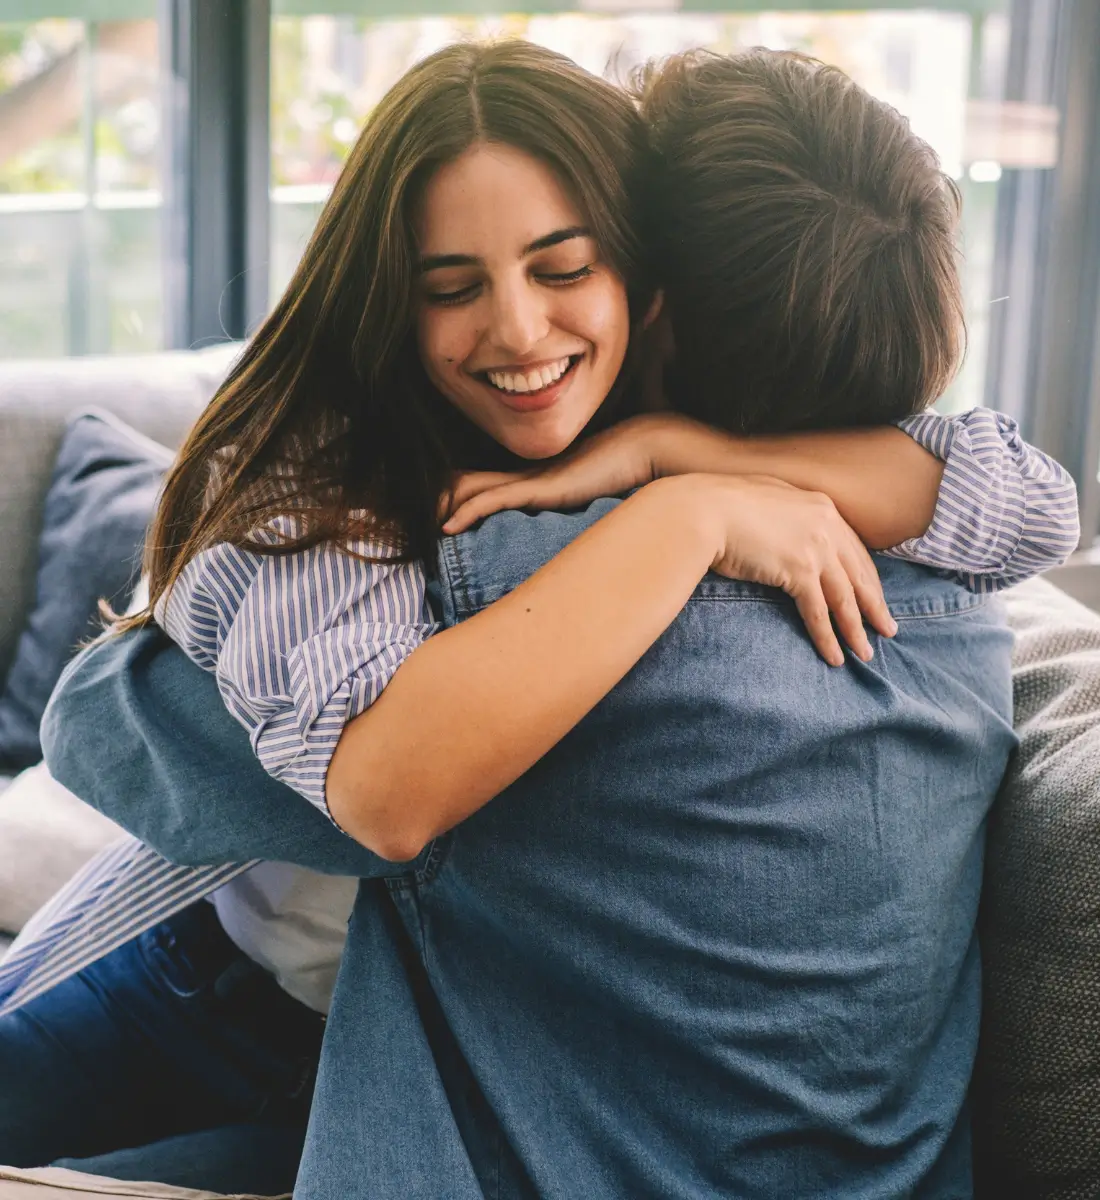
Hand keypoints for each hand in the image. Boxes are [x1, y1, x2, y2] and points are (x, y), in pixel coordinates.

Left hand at [443, 419, 658, 532]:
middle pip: (469, 481)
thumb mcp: (599, 498)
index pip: (487, 484)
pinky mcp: (540, 488)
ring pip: (473, 487)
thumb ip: (586, 508)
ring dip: (444, 506)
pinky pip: (493, 499)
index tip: (439, 517)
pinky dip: (467, 511)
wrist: (648, 450)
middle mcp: (529, 475)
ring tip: (422, 524)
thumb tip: (586, 541)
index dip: (460, 497)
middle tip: (415, 521)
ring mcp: (532, 479)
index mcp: (539, 477)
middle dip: (440, 499)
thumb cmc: (631, 475)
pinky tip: (448, 527)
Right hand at [694, 474, 895, 665]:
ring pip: (845, 598)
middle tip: (887, 630)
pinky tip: (835, 656)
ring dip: (856, 630)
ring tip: (865, 653)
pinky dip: (828, 637)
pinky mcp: (799, 571)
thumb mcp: (766, 501)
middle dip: (874, 607)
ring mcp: (815, 548)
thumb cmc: (722, 505)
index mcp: (821, 507)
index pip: (854, 550)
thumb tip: (785, 534)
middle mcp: (826, 526)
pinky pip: (819, 611)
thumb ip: (787, 517)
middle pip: (858, 575)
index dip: (866, 579)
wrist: (703, 510)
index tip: (875, 598)